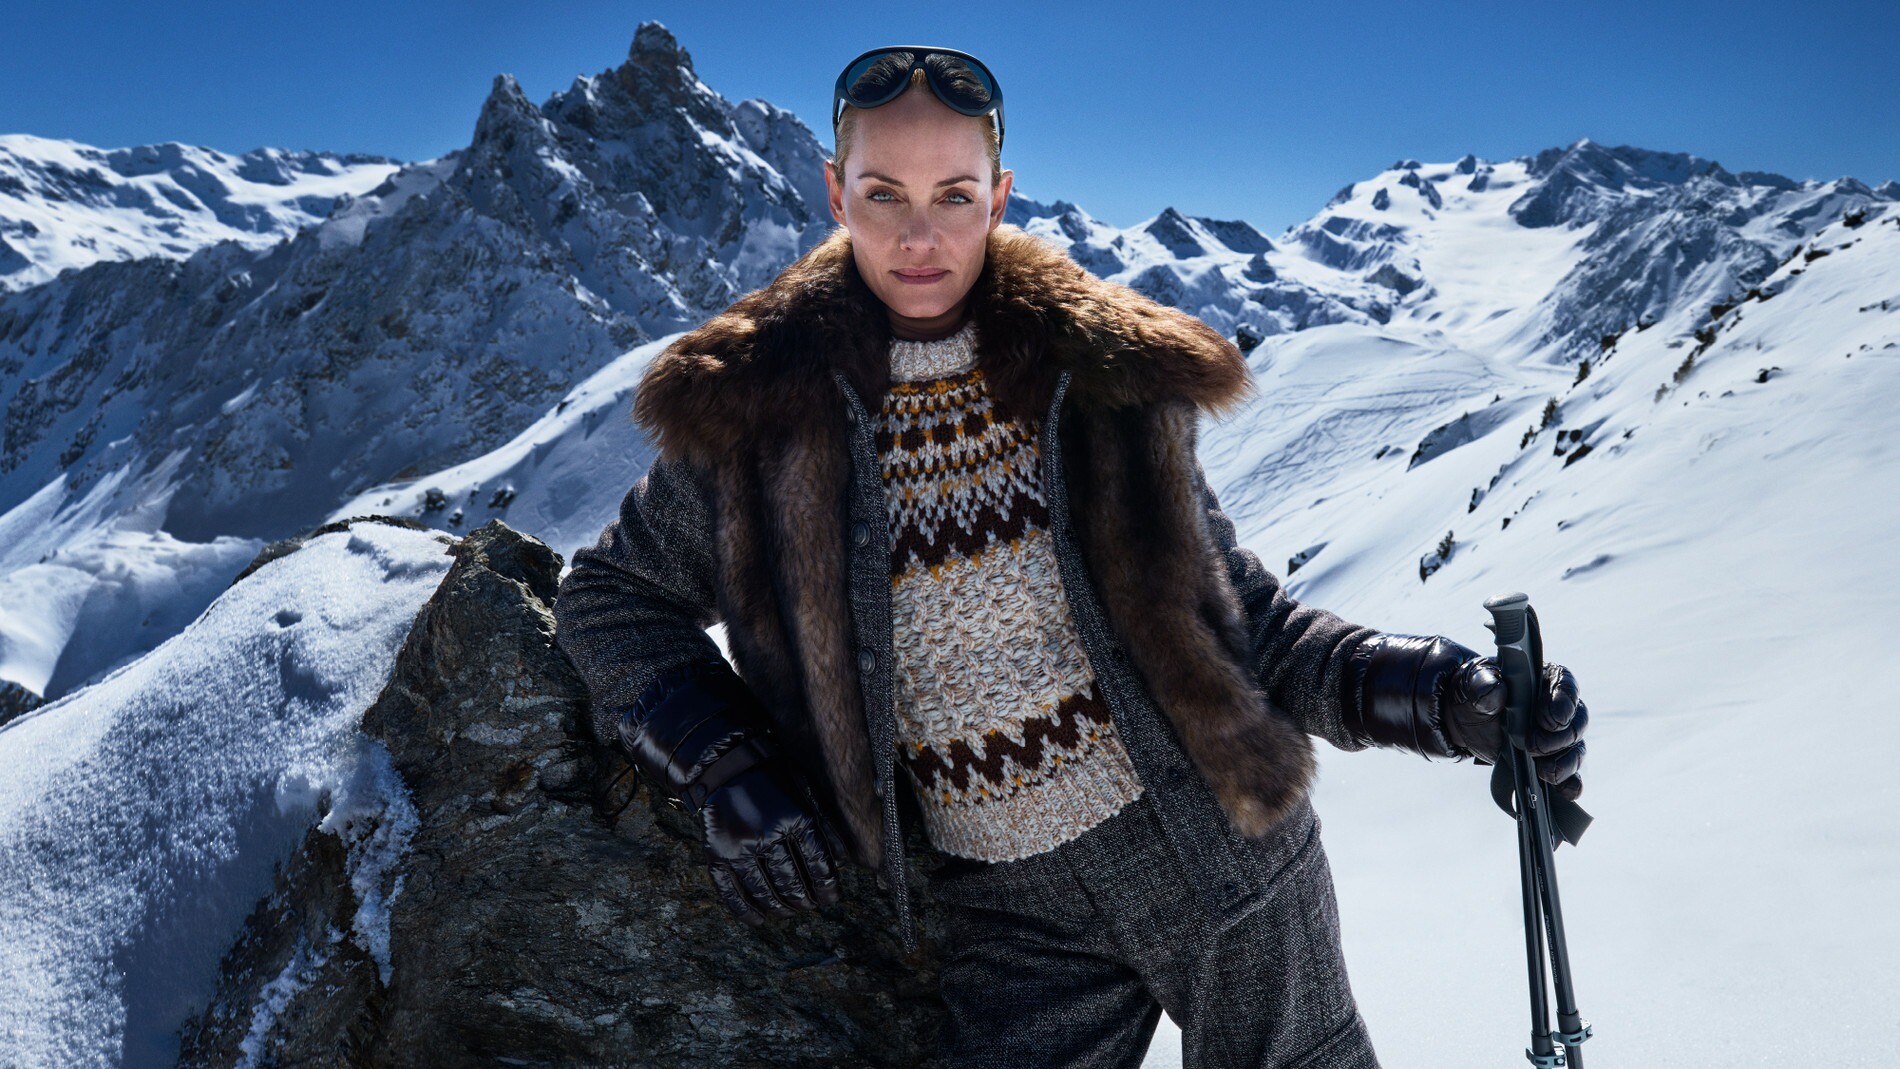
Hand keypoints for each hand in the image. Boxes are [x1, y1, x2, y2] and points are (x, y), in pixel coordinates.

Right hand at [617, 659, 848, 926]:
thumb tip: (851, 857)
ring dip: (780, 908)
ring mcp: (740, 847)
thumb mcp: (807, 792)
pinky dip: (745, 910)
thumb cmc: (776, 777)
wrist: (729, 765)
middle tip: (810, 906)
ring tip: (789, 911)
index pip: (818, 866)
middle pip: (792, 884)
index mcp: (795, 819)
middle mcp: (767, 836)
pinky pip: (731, 892)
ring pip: (764, 893)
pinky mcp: (718, 854)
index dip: (827, 888)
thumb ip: (825, 824)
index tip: (831, 898)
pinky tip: (758, 919)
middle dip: (805, 900)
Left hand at [1442, 657, 1587, 800]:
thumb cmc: (1476, 693)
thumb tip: (1494, 689)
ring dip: (1565, 763)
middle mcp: (1559, 707)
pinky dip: (1570, 784)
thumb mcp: (1472, 684)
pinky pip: (1570, 775)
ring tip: (1544, 772)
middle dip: (1559, 738)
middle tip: (1533, 747)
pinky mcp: (1551, 761)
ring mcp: (1558, 737)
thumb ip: (1483, 684)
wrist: (1466, 719)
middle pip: (1576, 723)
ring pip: (1575, 749)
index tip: (1549, 720)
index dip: (1563, 703)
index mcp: (1544, 680)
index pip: (1565, 687)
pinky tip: (1565, 793)